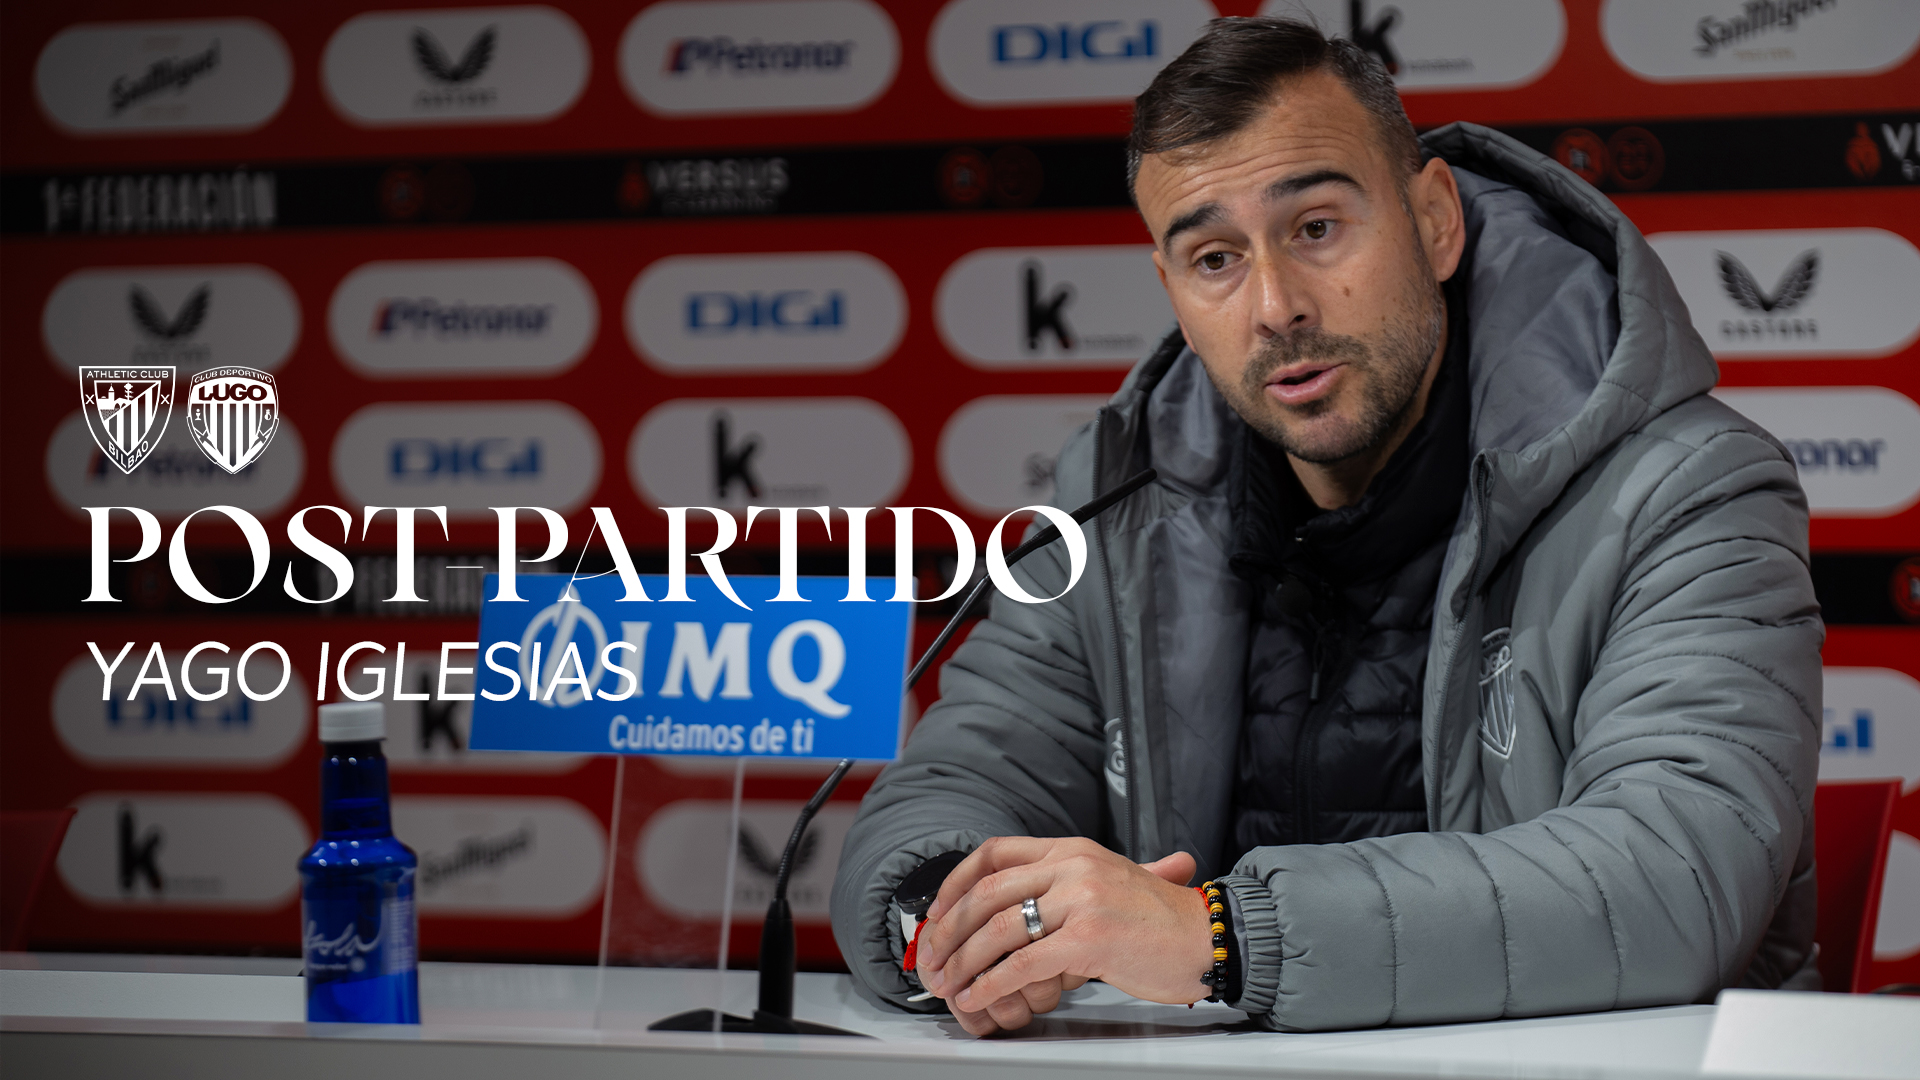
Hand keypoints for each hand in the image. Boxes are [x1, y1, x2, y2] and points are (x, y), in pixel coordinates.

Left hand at [913, 836, 1212, 1034]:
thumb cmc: (1159, 921)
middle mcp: (1073, 866)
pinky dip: (992, 983)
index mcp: (1072, 850)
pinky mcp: (1090, 938)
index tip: (938, 911)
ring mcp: (1082, 900)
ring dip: (964, 961)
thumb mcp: (1107, 882)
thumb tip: (1010, 910)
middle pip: (987, 891)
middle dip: (950, 928)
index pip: (994, 853)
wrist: (1208, 937)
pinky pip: (1024, 963)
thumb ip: (1062, 888)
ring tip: (949, 984)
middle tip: (933, 957)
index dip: (956, 882)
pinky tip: (978, 997)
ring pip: (999, 928)